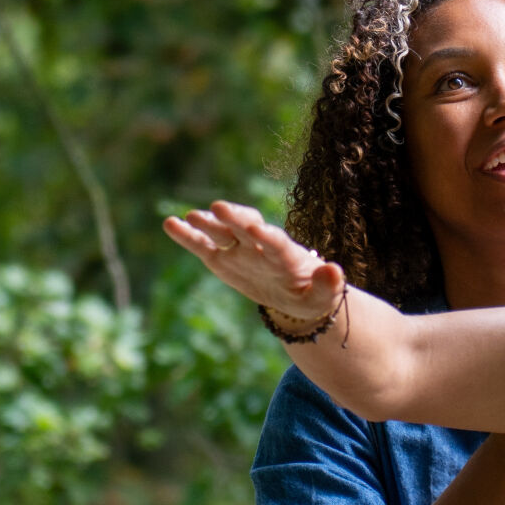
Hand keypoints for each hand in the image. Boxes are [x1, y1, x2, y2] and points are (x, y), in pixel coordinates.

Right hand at [162, 200, 345, 324]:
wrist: (295, 295)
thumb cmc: (311, 294)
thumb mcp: (324, 296)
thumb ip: (329, 284)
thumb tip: (335, 270)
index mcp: (287, 255)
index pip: (276, 243)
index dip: (267, 236)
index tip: (256, 228)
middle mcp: (260, 246)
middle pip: (247, 228)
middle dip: (234, 218)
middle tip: (219, 208)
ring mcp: (239, 250)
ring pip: (223, 232)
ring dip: (208, 223)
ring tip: (190, 216)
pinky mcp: (222, 259)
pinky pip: (203, 246)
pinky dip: (187, 236)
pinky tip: (170, 224)